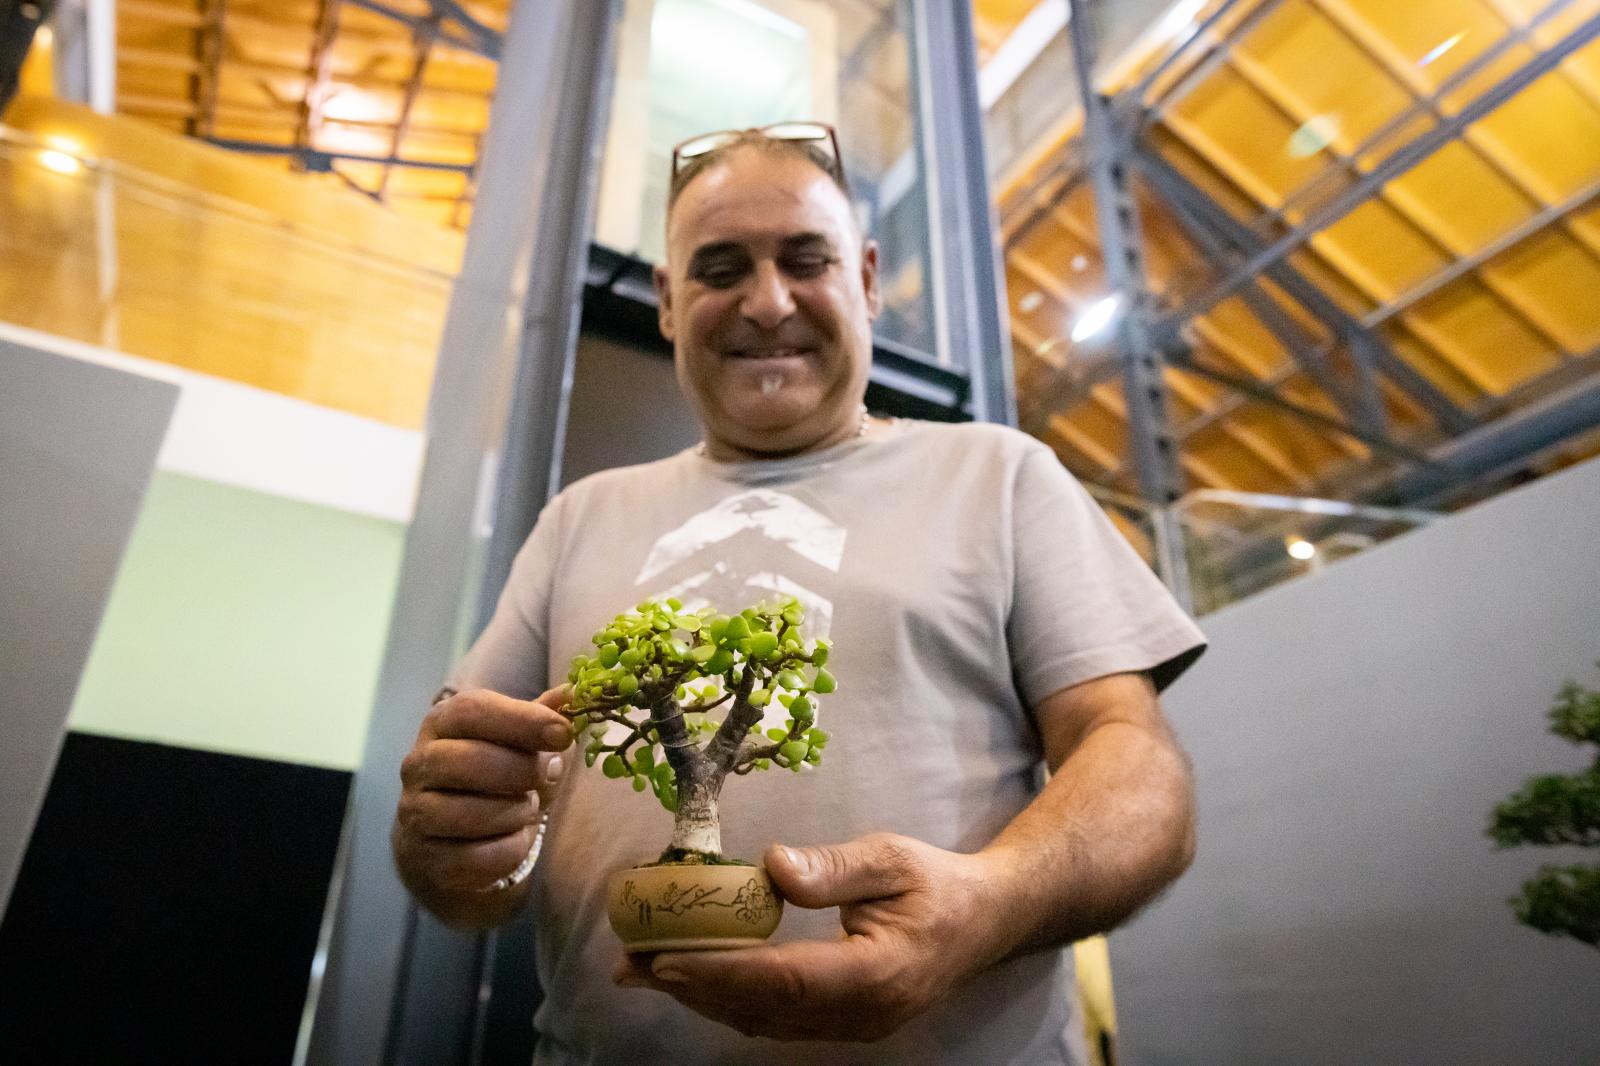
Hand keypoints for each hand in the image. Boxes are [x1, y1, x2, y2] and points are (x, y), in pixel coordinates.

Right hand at [393, 686, 571, 895]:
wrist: (454, 838)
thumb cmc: (495, 776)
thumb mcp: (518, 741)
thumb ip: (544, 716)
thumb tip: (574, 691)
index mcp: (442, 723)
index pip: (473, 710)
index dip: (522, 720)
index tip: (562, 733)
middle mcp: (419, 763)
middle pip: (470, 761)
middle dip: (522, 771)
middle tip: (547, 776)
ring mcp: (415, 812)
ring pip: (472, 814)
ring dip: (517, 813)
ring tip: (526, 809)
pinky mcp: (425, 856)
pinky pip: (478, 857)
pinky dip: (510, 850)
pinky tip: (514, 839)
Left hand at [613, 833, 1009, 1042]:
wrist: (986, 921)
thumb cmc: (938, 881)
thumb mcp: (891, 857)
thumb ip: (834, 867)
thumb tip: (772, 866)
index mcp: (877, 972)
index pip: (783, 978)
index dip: (719, 971)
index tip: (664, 958)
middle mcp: (863, 1013)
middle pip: (762, 1008)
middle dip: (691, 986)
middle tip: (630, 962)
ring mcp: (855, 1027)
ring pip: (764, 1021)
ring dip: (702, 997)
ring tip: (645, 970)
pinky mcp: (846, 1024)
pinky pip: (777, 1020)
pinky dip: (730, 1001)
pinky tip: (696, 980)